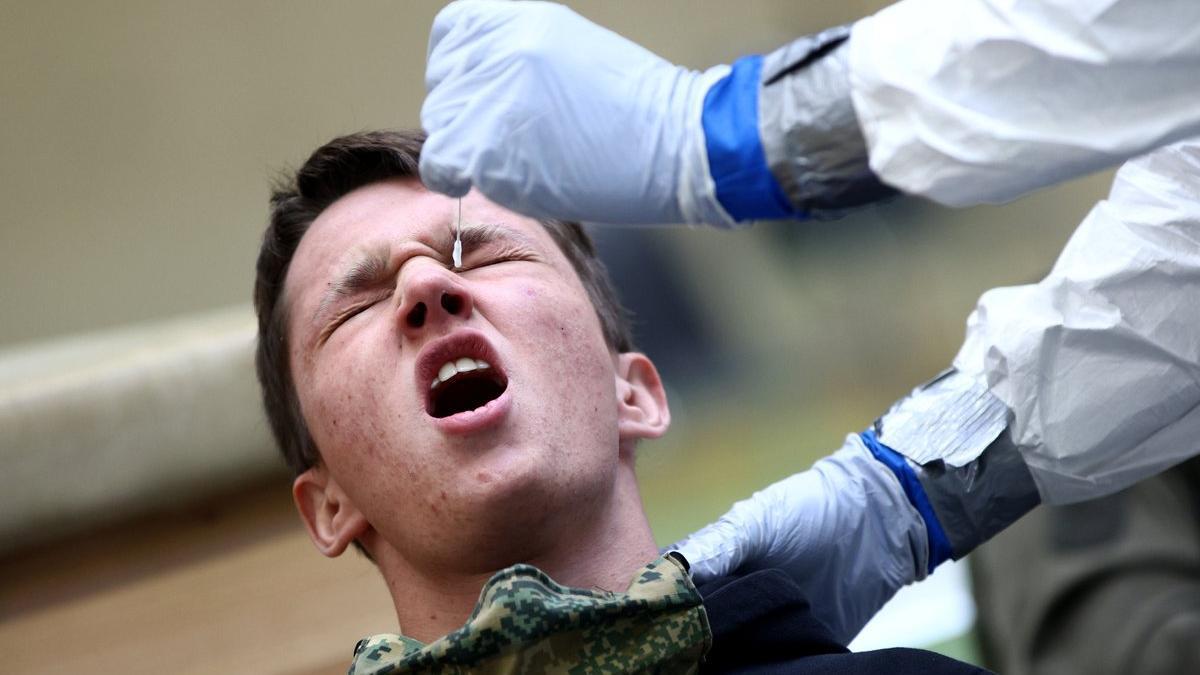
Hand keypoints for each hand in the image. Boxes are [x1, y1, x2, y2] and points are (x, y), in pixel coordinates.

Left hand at [421, 1, 727, 224]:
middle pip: (444, 87)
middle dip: (468, 116)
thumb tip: (476, 94)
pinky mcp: (489, 147)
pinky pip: (441, 166)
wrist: (677, 144)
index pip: (451, 34)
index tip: (481, 97)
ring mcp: (490, 97)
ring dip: (467, 148)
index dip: (459, 70)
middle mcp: (499, 48)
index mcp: (519, 16)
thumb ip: (517, 61)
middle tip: (515, 140)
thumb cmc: (637, 113)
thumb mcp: (570, 52)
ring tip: (518, 160)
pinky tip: (484, 183)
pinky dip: (454, 179)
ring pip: (441, 126)